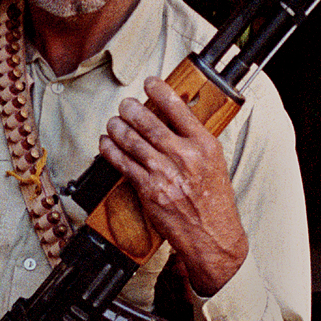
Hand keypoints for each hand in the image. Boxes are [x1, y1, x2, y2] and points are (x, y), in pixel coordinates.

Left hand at [98, 76, 248, 295]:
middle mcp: (185, 156)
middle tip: (125, 105)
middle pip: (149, 122)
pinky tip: (106, 144)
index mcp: (204, 145)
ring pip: (132, 141)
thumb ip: (194, 142)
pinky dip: (111, 151)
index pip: (178, 108)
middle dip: (131, 109)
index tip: (150, 83)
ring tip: (113, 122)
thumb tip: (172, 120)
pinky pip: (124, 164)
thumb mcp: (214, 164)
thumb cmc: (214, 203)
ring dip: (117, 128)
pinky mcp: (149, 190)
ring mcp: (165, 173)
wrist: (212, 236)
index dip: (159, 91)